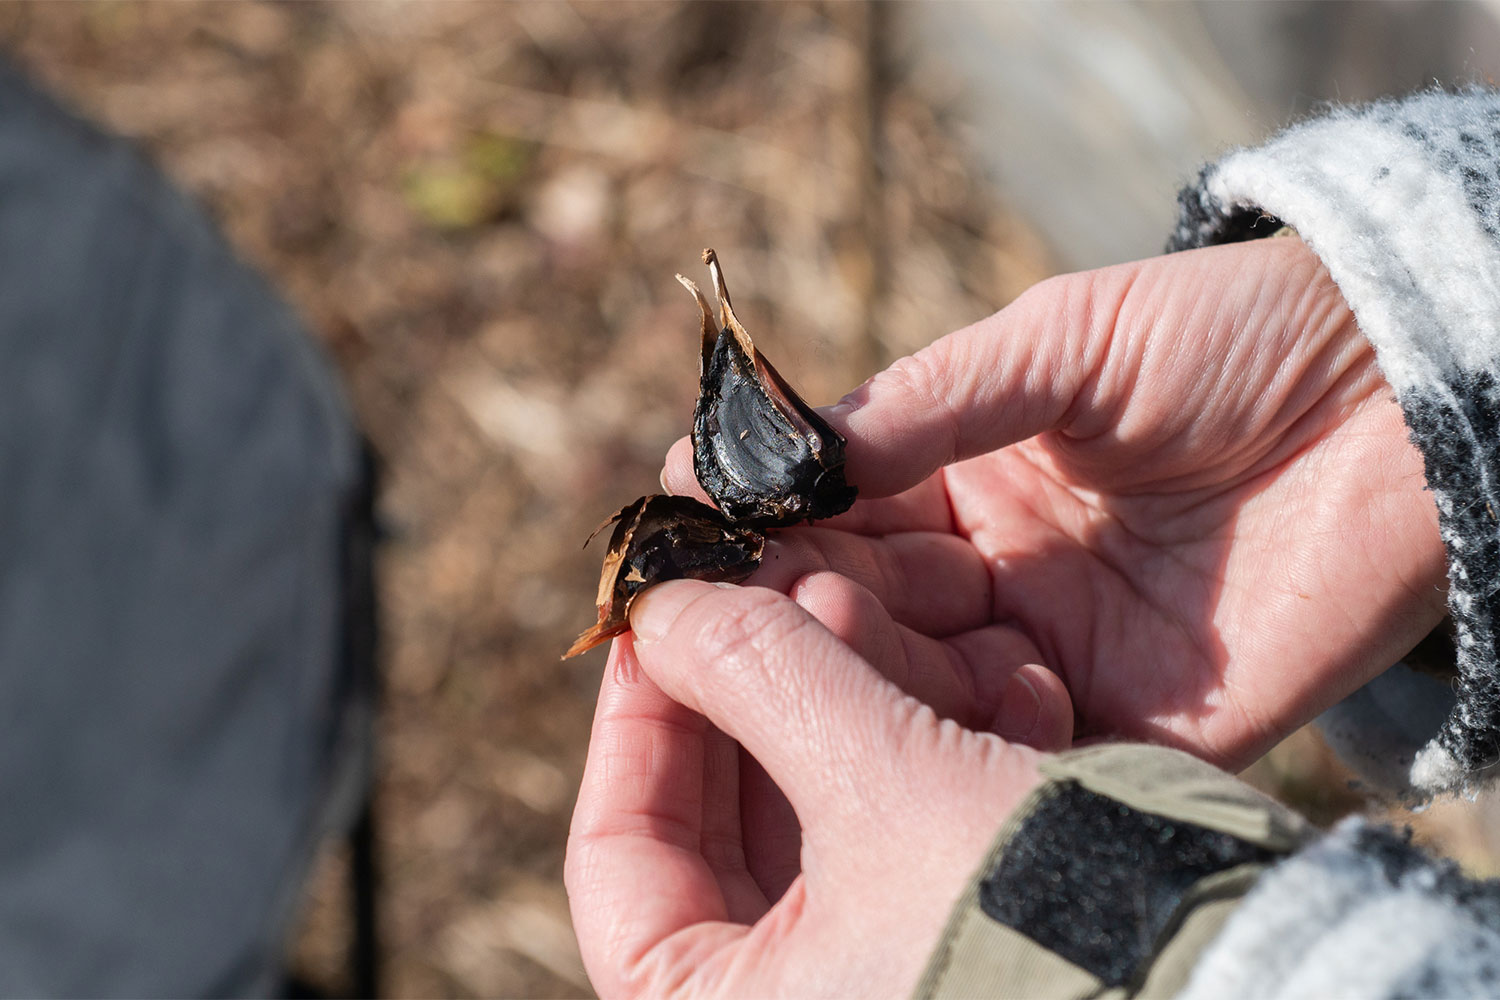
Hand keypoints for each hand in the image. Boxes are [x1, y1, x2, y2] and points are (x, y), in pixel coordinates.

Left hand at [565, 579, 1068, 998]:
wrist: (1257, 985)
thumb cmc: (1043, 929)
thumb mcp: (879, 783)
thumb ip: (759, 673)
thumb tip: (662, 601)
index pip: (618, 855)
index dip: (633, 716)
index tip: (660, 611)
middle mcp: (795, 998)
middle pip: (724, 817)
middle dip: (762, 684)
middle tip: (784, 576)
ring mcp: (880, 970)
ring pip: (822, 806)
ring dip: (857, 694)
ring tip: (891, 600)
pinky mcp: (964, 936)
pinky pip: (911, 825)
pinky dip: (935, 747)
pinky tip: (1008, 679)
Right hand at [664, 238, 1446, 769]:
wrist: (1395, 403)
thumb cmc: (1227, 340)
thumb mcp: (1060, 342)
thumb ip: (933, 402)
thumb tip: (796, 450)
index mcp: (970, 480)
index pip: (840, 506)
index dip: (768, 504)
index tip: (692, 495)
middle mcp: (995, 575)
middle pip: (861, 602)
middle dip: (791, 588)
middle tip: (729, 582)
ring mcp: (1051, 653)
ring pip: (917, 682)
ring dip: (853, 662)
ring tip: (797, 631)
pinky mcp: (1121, 722)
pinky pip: (1013, 750)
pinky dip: (953, 735)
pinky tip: (901, 708)